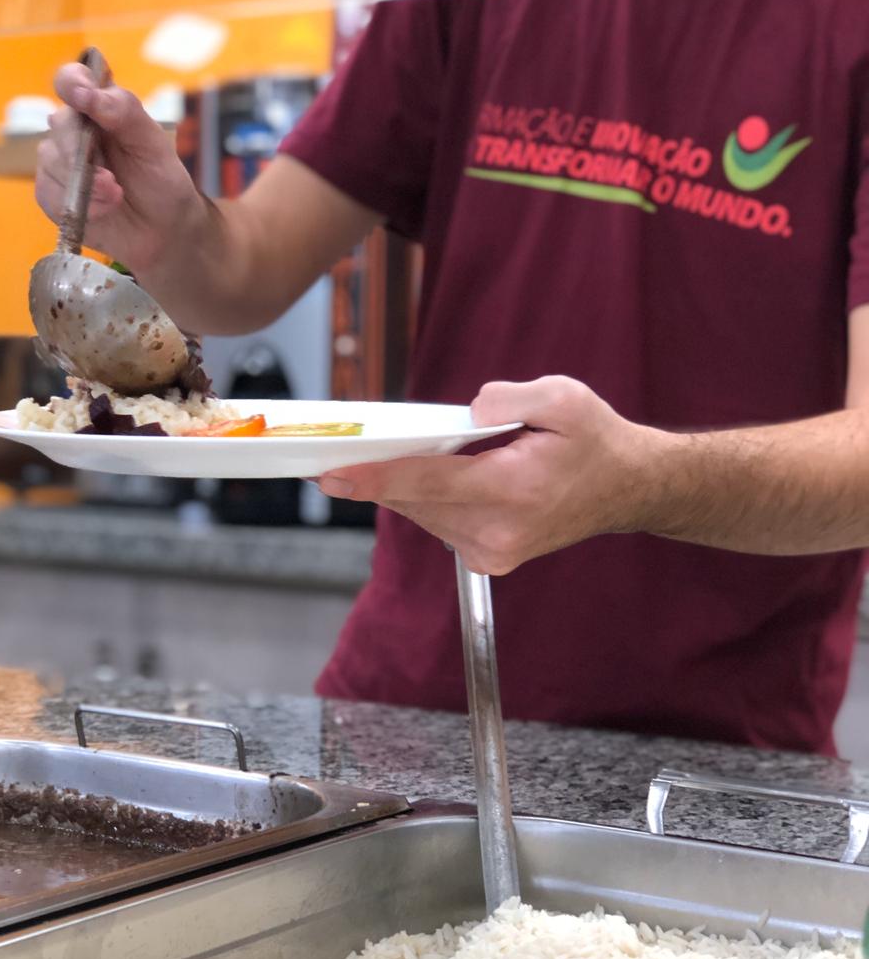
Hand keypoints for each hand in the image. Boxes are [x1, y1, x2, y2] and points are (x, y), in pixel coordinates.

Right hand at [35, 62, 204, 275]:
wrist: (162, 230)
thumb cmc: (159, 181)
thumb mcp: (153, 144)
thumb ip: (124, 111)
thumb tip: (86, 94)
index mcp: (98, 107)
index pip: (71, 80)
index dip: (71, 83)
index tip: (81, 96)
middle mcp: (73, 129)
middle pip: (60, 124)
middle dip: (85, 153)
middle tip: (112, 179)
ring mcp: (59, 160)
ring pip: (52, 160)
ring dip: (87, 184)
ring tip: (116, 197)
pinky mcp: (51, 192)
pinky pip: (50, 192)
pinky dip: (79, 204)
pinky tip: (103, 211)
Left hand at [318, 377, 662, 574]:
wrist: (626, 490)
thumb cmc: (595, 441)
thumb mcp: (564, 398)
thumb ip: (509, 398)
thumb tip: (469, 412)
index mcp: (516, 491)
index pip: (430, 484)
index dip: (376, 478)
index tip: (332, 474)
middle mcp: (500, 532)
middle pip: (416, 501)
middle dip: (377, 476)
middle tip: (334, 455)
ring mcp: (494, 553)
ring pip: (422, 515)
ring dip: (400, 488)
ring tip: (372, 461)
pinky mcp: (489, 560)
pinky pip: (438, 524)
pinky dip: (424, 500)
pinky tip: (420, 477)